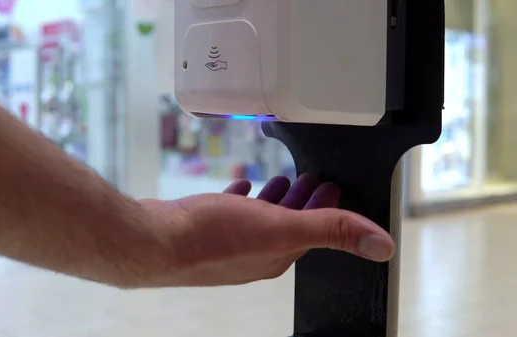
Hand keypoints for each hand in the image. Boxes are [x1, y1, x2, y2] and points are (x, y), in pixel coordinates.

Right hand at [135, 174, 393, 287]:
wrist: (154, 242)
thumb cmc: (209, 236)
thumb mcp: (280, 226)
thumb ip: (331, 230)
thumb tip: (380, 245)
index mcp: (277, 254)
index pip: (314, 231)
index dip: (327, 208)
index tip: (334, 186)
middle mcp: (254, 254)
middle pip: (289, 225)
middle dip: (303, 201)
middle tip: (312, 179)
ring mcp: (228, 245)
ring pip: (261, 220)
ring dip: (274, 201)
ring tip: (278, 180)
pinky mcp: (204, 233)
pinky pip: (232, 216)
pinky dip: (243, 202)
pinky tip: (240, 189)